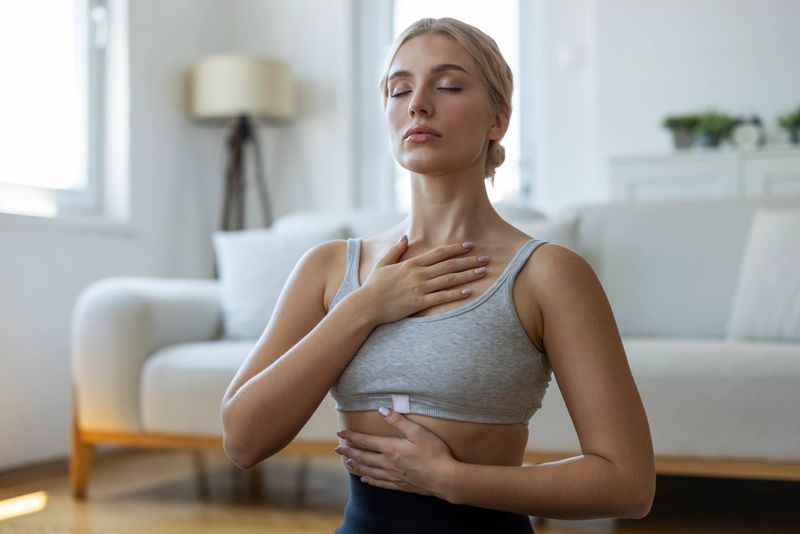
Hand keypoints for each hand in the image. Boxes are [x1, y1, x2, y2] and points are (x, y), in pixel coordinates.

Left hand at [334, 407, 457, 497]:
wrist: (444, 478)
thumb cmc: (434, 453)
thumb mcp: (418, 432)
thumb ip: (398, 421)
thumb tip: (382, 410)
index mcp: (391, 448)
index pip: (366, 441)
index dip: (352, 437)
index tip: (340, 433)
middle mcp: (388, 463)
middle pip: (363, 457)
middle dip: (349, 451)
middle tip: (337, 449)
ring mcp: (393, 476)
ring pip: (368, 470)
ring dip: (356, 465)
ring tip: (346, 462)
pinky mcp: (400, 485)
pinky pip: (380, 483)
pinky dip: (370, 480)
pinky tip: (365, 479)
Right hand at [356, 236, 491, 324]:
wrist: (366, 305)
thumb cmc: (373, 286)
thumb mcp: (383, 264)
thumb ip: (395, 250)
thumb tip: (405, 237)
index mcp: (411, 264)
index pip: (438, 253)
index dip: (456, 249)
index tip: (470, 246)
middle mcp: (418, 274)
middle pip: (449, 265)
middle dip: (469, 261)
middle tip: (486, 258)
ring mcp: (419, 288)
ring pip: (448, 280)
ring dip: (467, 275)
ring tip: (483, 272)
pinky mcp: (418, 303)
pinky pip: (441, 298)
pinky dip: (456, 294)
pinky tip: (469, 292)